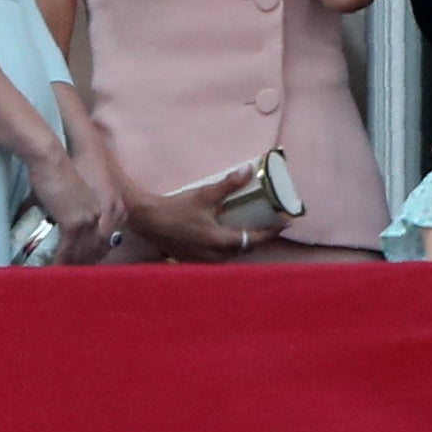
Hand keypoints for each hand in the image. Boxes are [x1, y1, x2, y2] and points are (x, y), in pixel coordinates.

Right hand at [24, 144, 124, 264]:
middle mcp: (108, 213)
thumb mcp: (79, 189)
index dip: (98, 251)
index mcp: (113, 204)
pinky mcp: (75, 223)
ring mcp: (93, 219)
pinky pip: (69, 250)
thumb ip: (80, 206)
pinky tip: (54, 269)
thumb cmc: (60, 168)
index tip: (87, 259)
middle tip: (75, 273)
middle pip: (99, 247)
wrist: (51, 159)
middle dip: (87, 262)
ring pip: (85, 252)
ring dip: (73, 266)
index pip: (109, 236)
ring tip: (63, 275)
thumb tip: (66, 221)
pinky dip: (61, 262)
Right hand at [120, 159, 262, 264]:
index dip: (271, 232)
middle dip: (257, 238)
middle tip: (268, 224)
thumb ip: (228, 185)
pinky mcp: (194, 260)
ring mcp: (204, 261)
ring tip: (249, 228)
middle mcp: (215, 256)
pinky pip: (218, 255)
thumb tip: (248, 170)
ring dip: (242, 242)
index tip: (285, 223)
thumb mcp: (203, 195)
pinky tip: (225, 235)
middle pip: (244, 249)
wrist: (147, 221)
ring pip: (231, 253)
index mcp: (220, 242)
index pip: (253, 239)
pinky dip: (227, 246)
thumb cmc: (176, 209)